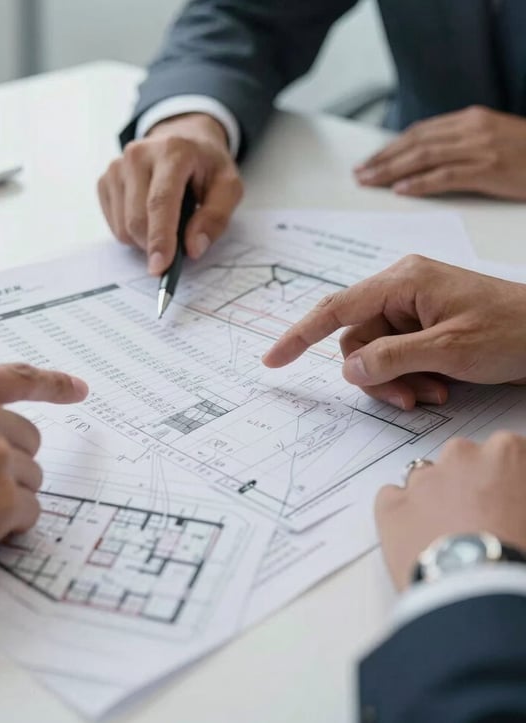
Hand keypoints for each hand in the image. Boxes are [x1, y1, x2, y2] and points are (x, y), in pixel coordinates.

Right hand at [98, 112, 242, 274]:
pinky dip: (132, 231)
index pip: (160, 201)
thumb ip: (216, 218)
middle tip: (176, 246)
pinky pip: (114, 225)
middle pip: (137, 220)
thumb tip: (193, 248)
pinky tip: (147, 215)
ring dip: (144, 239)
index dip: (160, 238)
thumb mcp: (228, 186)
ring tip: (165, 221)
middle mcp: (138, 155)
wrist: (181, 140)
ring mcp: (117, 167)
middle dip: (155, 245)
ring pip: (123, 227)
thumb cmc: (206, 166)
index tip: (160, 267)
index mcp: (172, 151)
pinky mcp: (105, 180)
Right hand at [262, 255, 525, 409]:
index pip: (336, 309)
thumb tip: (349, 368)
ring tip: (435, 394)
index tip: (273, 359)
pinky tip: (441, 387)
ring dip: (399, 381)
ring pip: (377, 354)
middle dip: (377, 375)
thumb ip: (392, 358)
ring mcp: (414, 309)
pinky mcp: (425, 326)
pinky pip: (397, 356)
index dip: (299, 335)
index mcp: (402, 282)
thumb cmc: (514, 330)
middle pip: (357, 340)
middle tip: (408, 399)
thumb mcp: (450, 350)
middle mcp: (401, 290)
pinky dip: (412, 377)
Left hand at [355, 106, 525, 199]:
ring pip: (424, 157)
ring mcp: (480, 148)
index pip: (419, 131)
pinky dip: (420, 183)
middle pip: (415, 142)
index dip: (390, 147)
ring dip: (392, 171)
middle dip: (383, 159)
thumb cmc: (524, 154)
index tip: (370, 160)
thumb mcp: (490, 139)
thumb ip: (459, 144)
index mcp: (470, 120)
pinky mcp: (489, 169)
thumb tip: (421, 159)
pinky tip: (400, 190)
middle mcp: (471, 129)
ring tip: (369, 182)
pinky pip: (446, 175)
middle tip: (359, 174)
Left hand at [376, 432, 525, 590]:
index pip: (509, 452)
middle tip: (481, 518)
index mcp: (506, 454)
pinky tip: (419, 537)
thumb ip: (521, 495)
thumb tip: (515, 502)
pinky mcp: (390, 504)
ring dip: (435, 496)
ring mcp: (421, 479)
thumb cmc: (521, 556)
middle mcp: (460, 456)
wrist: (481, 596)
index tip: (509, 498)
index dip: (509, 478)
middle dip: (470, 481)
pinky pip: (393, 498)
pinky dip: (403, 512)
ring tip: (448, 533)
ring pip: (426, 477)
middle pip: (464, 459)